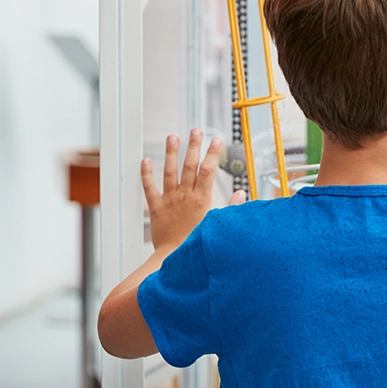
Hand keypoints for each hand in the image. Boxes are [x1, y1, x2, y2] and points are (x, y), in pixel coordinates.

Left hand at [142, 129, 245, 250]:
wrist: (174, 257)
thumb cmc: (198, 242)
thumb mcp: (218, 224)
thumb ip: (231, 207)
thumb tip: (241, 193)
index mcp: (202, 199)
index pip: (208, 170)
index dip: (213, 154)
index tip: (217, 140)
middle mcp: (185, 196)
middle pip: (190, 166)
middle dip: (194, 146)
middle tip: (196, 130)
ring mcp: (169, 200)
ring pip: (170, 172)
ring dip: (171, 153)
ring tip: (173, 137)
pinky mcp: (156, 207)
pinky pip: (149, 188)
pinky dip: (146, 174)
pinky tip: (146, 160)